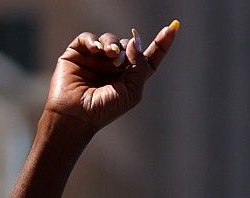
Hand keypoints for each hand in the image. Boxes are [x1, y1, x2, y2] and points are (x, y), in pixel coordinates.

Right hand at [44, 23, 176, 135]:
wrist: (76, 116)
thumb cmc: (104, 110)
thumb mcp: (132, 91)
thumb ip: (141, 66)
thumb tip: (136, 39)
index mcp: (129, 77)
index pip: (149, 56)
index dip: (162, 43)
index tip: (173, 28)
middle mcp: (114, 66)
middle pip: (129, 44)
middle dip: (129, 48)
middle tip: (121, 61)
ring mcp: (96, 59)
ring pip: (111, 39)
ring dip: (112, 44)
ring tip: (110, 55)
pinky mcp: (77, 53)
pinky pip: (89, 38)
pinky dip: (94, 40)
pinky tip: (96, 50)